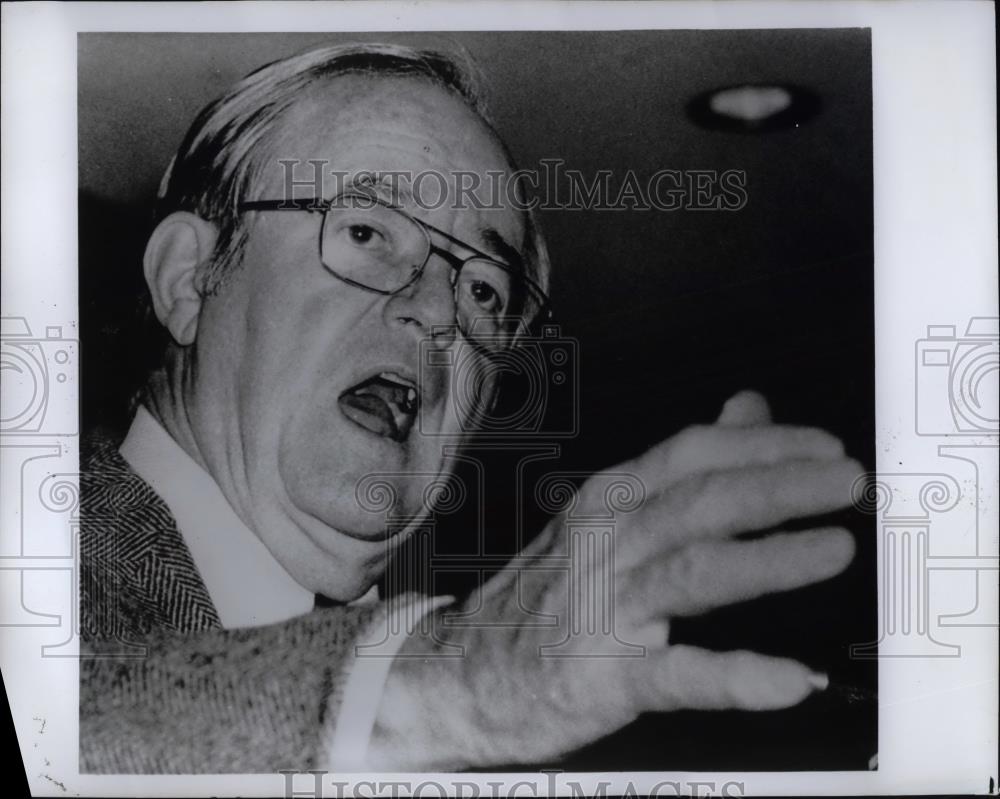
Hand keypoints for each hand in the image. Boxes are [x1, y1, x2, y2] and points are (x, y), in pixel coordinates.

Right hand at [367, 391, 861, 768]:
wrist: (467, 672)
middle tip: (845, 483)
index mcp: (611, 500)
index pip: (691, 454)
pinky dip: (734, 675)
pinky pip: (676, 673)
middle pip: (698, 502)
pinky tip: (787, 680)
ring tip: (831, 549)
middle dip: (777, 486)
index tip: (824, 447)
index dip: (762, 445)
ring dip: (766, 558)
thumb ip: (683, 465)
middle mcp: (608, 542)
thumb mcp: (607, 513)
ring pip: (691, 570)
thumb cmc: (548, 592)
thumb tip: (748, 410)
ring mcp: (605, 606)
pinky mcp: (605, 674)